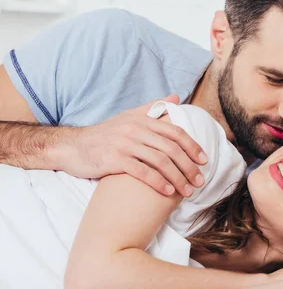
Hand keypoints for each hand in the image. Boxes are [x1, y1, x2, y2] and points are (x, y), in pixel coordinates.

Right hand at [61, 94, 207, 196]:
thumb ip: (152, 108)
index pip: (175, 132)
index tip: (204, 161)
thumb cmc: (104, 134)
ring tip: (187, 191)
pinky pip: (142, 172)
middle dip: (189, 166)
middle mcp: (135, 129)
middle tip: (199, 181)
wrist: (72, 147)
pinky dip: (158, 182)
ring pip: (160, 161)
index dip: (192, 147)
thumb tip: (175, 97)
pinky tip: (167, 191)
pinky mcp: (114, 159)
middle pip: (171, 148)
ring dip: (177, 178)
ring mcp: (124, 144)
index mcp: (142, 119)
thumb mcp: (128, 116)